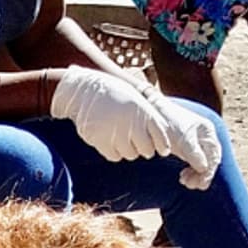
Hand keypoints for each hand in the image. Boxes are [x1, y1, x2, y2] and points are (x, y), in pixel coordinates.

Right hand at [48, 67, 176, 161]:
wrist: (84, 90)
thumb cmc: (114, 93)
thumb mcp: (136, 98)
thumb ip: (148, 115)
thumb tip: (161, 137)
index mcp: (143, 110)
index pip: (160, 136)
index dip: (162, 145)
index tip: (163, 150)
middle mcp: (131, 123)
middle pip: (146, 150)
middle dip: (145, 149)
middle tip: (141, 146)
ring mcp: (115, 133)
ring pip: (130, 155)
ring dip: (129, 150)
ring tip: (123, 140)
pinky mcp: (100, 141)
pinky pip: (115, 156)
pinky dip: (115, 152)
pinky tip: (113, 143)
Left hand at [146, 96, 221, 189]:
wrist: (154, 112)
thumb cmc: (168, 123)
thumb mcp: (182, 138)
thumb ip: (193, 152)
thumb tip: (204, 168)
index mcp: (207, 131)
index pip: (214, 156)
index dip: (208, 172)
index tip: (199, 184)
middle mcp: (206, 136)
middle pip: (210, 160)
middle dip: (202, 175)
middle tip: (189, 184)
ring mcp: (197, 141)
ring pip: (203, 163)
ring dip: (196, 175)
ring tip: (184, 181)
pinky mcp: (188, 147)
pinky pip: (195, 162)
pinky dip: (192, 171)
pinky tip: (183, 176)